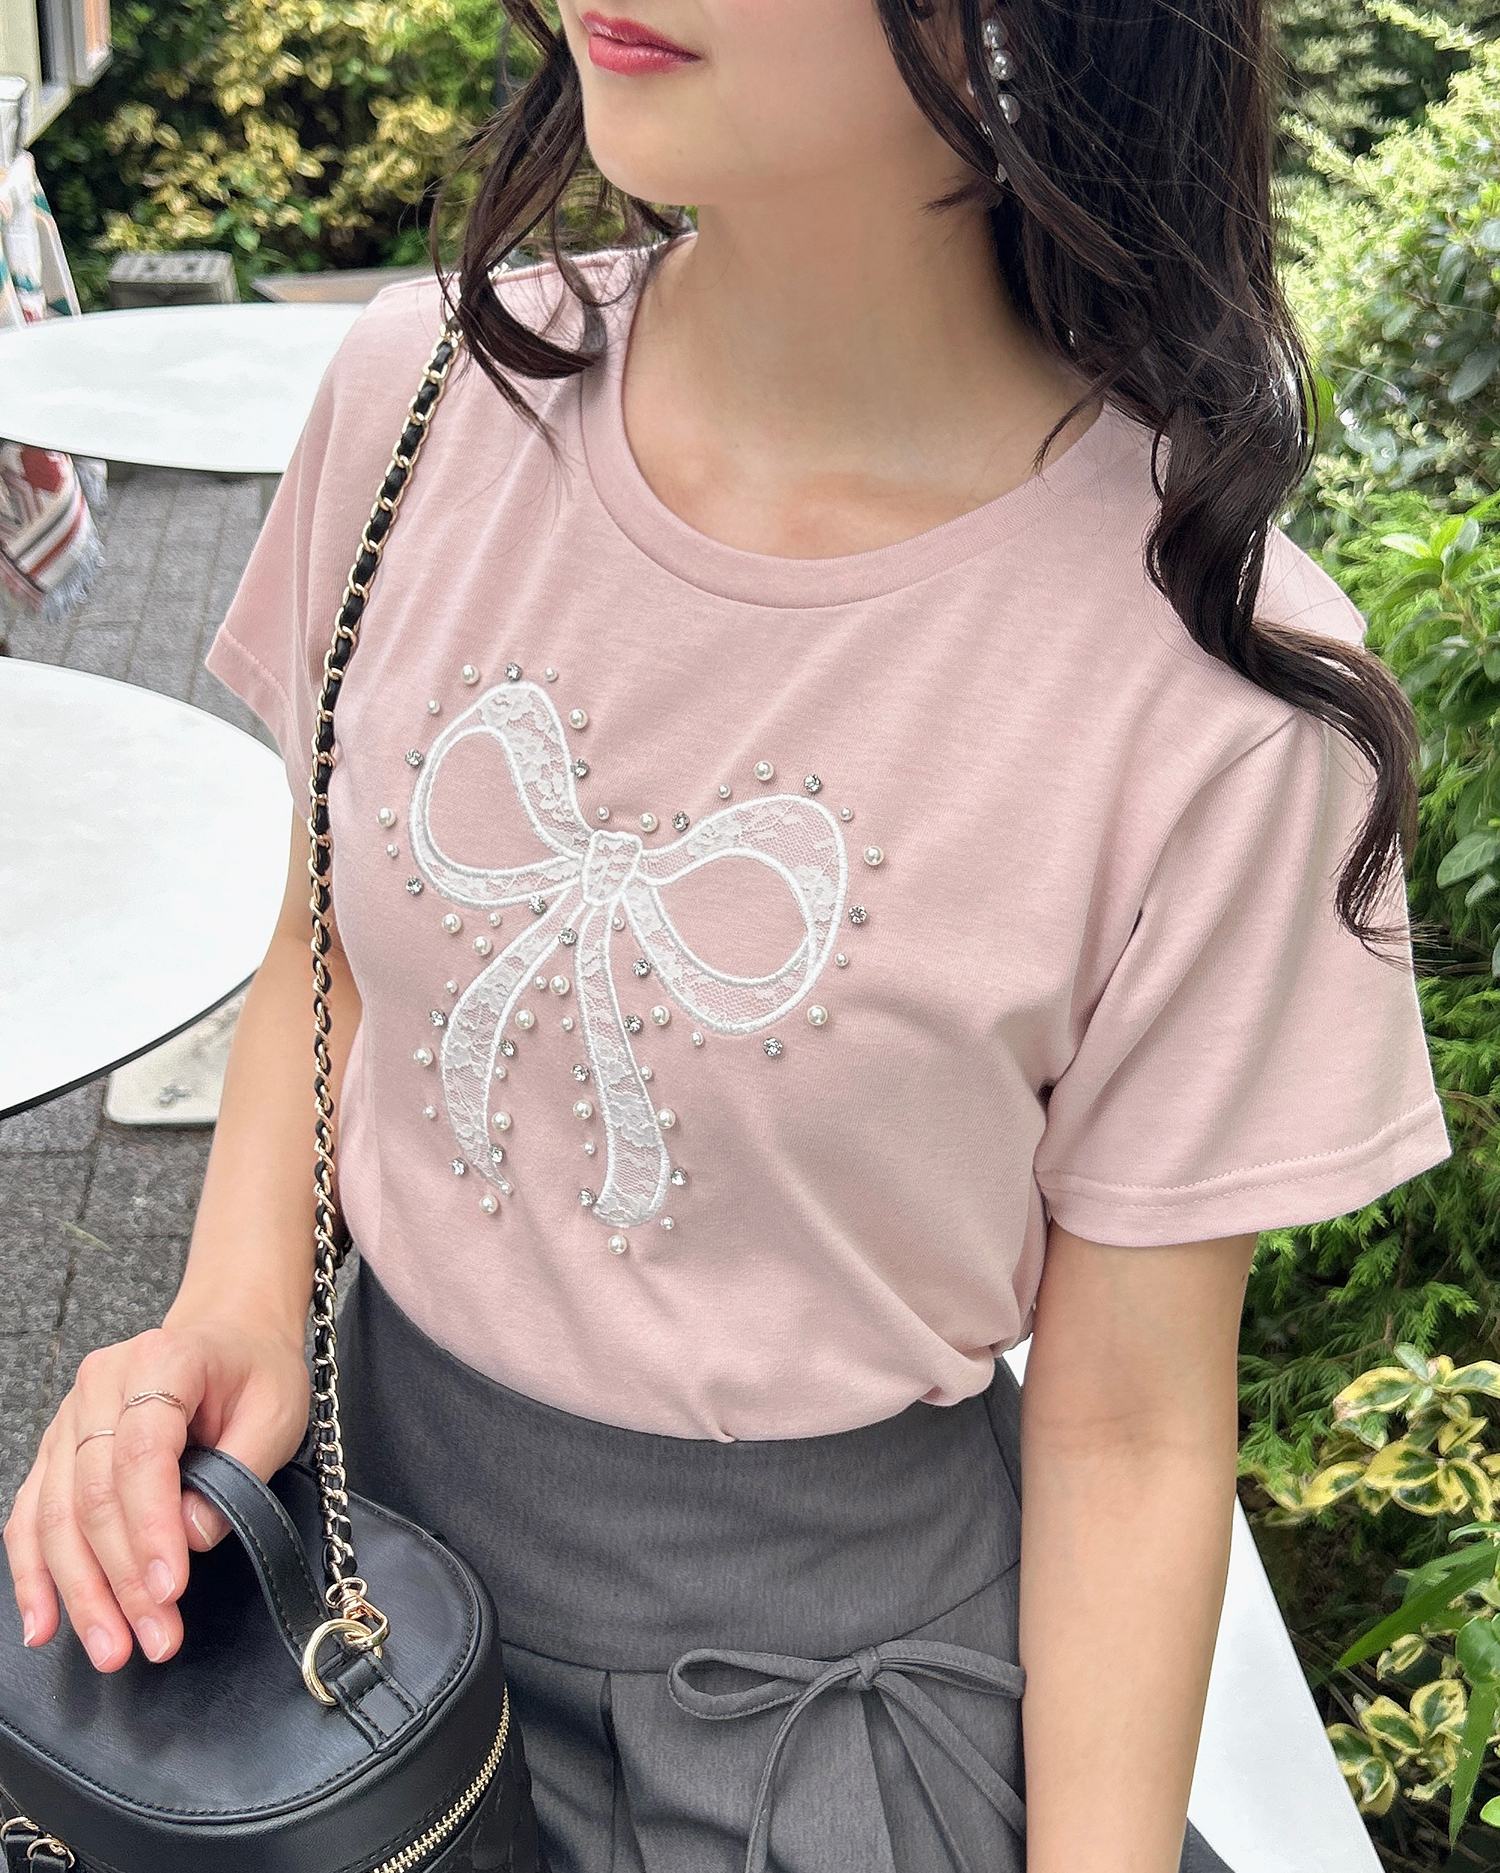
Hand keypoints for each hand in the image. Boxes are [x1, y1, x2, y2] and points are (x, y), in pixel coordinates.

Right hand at [1, 1314, 309, 1671]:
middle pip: (93, 1494)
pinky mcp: (57, 1450)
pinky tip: (44, 1623)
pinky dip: (34, 1574)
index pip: (141, 1454)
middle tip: (154, 1638)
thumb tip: (191, 1538)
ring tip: (112, 1648)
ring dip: (81, 1591)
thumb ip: (240, 1470)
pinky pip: (30, 1517)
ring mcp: (69, 1417)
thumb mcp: (277, 1411)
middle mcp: (100, 1385)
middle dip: (120, 1578)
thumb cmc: (256, 1370)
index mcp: (160, 1361)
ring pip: (56, 1515)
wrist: (230, 1333)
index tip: (170, 1589)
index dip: (151, 1527)